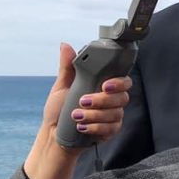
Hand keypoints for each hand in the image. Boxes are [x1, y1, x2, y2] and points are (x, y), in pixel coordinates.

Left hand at [23, 43, 132, 178]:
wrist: (54, 133)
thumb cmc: (59, 109)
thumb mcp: (62, 86)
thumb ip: (68, 66)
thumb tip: (65, 45)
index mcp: (104, 88)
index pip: (124, 82)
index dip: (119, 83)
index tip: (105, 85)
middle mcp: (112, 102)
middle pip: (122, 98)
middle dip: (102, 100)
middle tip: (83, 101)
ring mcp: (113, 117)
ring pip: (115, 114)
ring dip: (94, 115)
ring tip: (76, 116)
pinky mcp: (110, 131)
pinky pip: (111, 129)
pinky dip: (95, 128)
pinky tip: (82, 127)